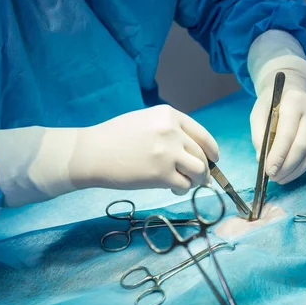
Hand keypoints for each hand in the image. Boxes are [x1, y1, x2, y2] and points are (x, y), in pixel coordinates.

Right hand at [71, 105, 218, 195]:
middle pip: (201, 154)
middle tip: (198, 178)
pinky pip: (185, 185)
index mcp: (169, 115)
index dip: (211, 150)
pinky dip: (183, 189)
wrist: (92, 153)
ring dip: (197, 180)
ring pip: (199, 170)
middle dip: (203, 169)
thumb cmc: (114, 138)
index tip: (214, 159)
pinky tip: (173, 189)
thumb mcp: (145, 121)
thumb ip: (169, 130)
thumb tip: (192, 151)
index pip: (202, 134)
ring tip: (186, 184)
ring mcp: (169, 153)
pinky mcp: (163, 174)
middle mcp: (172, 131)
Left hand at [250, 56, 305, 184]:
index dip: (278, 156)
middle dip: (287, 167)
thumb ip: (259, 135)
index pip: (287, 134)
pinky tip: (291, 171)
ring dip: (295, 170)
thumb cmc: (272, 104)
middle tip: (274, 178)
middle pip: (302, 147)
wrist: (292, 90)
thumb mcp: (258, 114)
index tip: (269, 171)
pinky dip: (302, 166)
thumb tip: (262, 161)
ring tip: (281, 179)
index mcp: (294, 102)